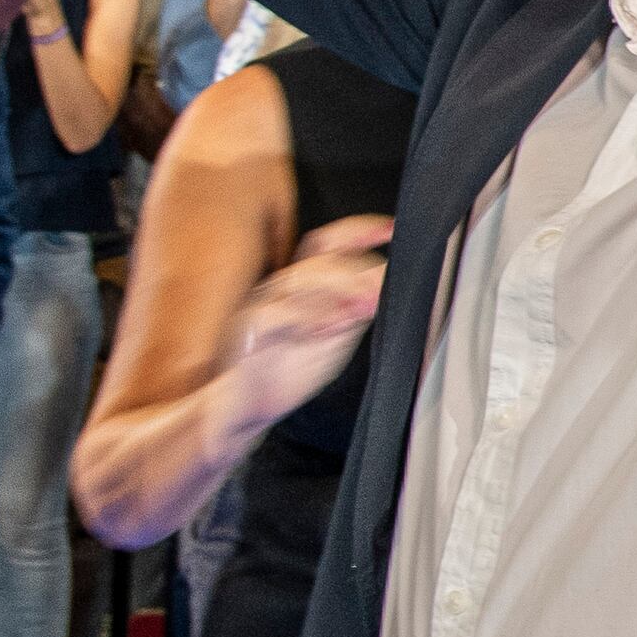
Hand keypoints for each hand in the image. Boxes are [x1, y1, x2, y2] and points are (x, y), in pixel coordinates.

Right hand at [213, 217, 388, 434]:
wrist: (247, 408)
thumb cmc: (287, 370)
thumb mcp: (336, 337)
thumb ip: (358, 308)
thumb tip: (387, 280)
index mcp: (303, 284)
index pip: (330, 244)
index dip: (359, 231)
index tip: (390, 229)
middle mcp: (281, 287)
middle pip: (318, 261)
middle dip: (354, 272)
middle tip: (379, 290)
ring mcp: (260, 305)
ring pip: (298, 281)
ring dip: (336, 291)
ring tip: (362, 308)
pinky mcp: (245, 331)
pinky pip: (272, 314)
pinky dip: (304, 317)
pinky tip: (327, 328)